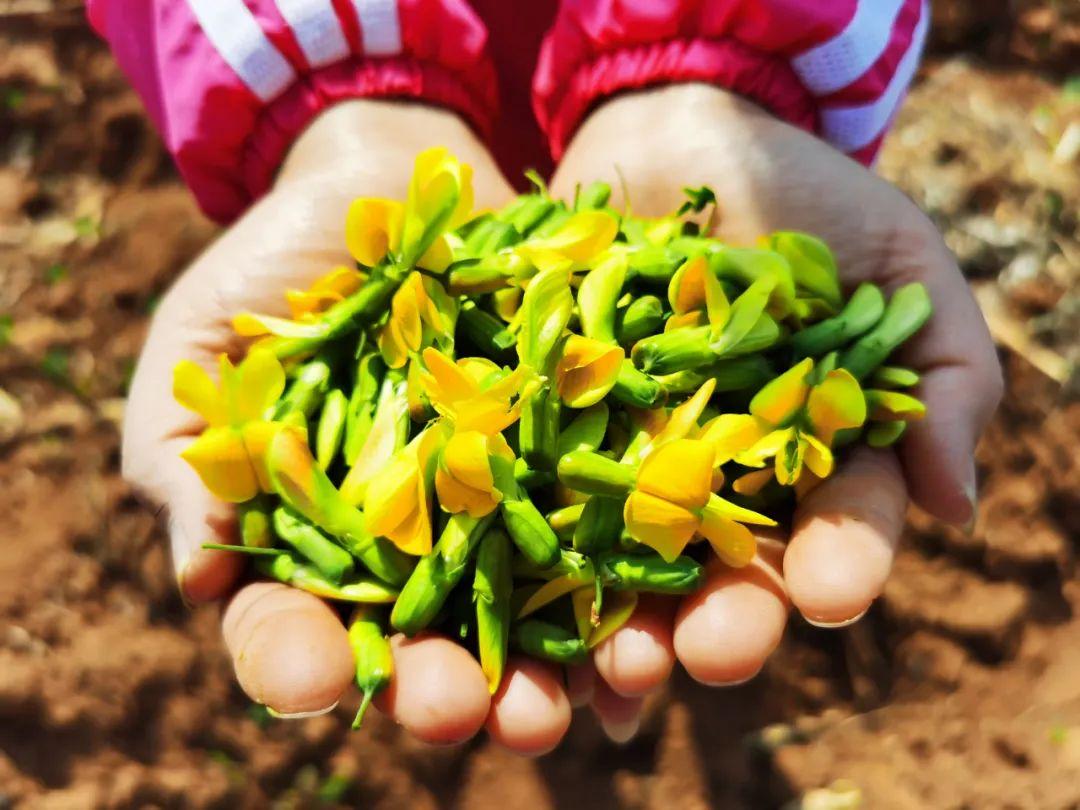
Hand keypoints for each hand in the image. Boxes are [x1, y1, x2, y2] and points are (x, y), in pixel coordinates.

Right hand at [123, 101, 573, 752]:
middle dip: (445, 689)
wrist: (390, 183)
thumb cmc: (278, 270)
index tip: (313, 678)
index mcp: (317, 543)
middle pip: (429, 647)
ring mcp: (509, 508)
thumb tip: (198, 575)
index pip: (294, 626)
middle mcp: (420, 549)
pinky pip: (616, 534)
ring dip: (556, 673)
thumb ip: (187, 457)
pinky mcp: (586, 459)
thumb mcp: (205, 348)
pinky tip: (652, 636)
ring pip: (536, 618)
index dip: (297, 660)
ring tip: (572, 702)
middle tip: (461, 712)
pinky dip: (638, 588)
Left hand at [546, 84, 1002, 737]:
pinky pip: (523, 511)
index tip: (829, 589)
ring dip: (607, 636)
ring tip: (600, 683)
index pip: (835, 527)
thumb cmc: (800, 194)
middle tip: (706, 655)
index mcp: (808, 460)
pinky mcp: (540, 436)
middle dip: (716, 622)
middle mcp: (715, 485)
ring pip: (617, 573)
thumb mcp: (893, 260)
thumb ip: (942, 371)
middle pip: (720, 576)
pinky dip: (512, 573)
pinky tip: (508, 631)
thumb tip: (956, 504)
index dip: (838, 562)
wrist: (676, 129)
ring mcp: (621, 466)